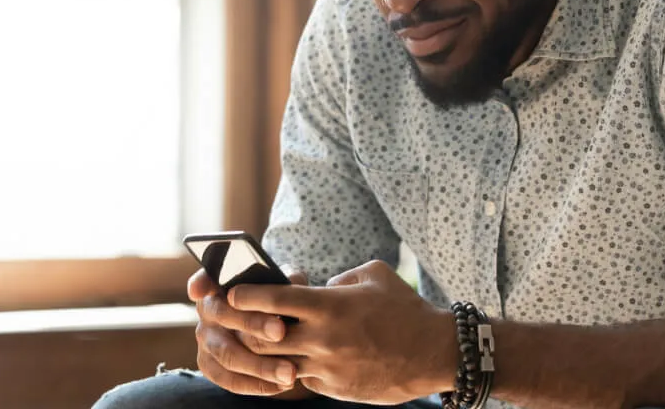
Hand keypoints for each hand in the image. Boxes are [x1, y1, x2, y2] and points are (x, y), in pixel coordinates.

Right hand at [189, 267, 315, 398]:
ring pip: (228, 354)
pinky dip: (255, 385)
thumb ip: (284, 280)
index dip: (201, 282)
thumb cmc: (277, 300)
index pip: (206, 278)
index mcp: (219, 283)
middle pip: (224, 316)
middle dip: (253, 323)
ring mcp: (205, 339)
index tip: (200, 290)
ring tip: (289, 372)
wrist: (272, 328)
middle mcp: (207, 310)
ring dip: (260, 365)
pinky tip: (280, 385)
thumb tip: (293, 281)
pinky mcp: (210, 365)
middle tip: (280, 331)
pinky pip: (229, 380)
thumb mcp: (282, 284)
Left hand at [229, 260, 458, 404]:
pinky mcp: (335, 389)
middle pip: (263, 337)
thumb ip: (339, 277)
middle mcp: (323, 338)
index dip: (246, 295)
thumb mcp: (373, 274)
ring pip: (278, 363)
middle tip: (235, 321)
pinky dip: (293, 369)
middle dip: (244, 329)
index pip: (273, 300)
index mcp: (329, 306)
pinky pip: (302, 379)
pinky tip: (293, 360)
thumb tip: (317, 285)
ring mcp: (328, 367)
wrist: (433, 352)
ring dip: (266, 354)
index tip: (232, 293)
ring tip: (260, 342)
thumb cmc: (404, 307)